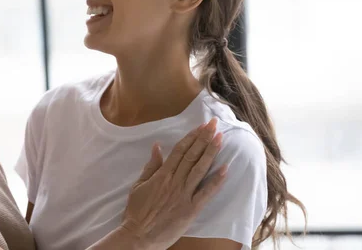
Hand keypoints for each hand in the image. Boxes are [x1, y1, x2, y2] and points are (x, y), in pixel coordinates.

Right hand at [120, 119, 225, 249]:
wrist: (138, 236)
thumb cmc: (136, 212)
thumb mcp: (139, 185)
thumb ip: (151, 166)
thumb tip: (157, 146)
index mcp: (162, 175)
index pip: (179, 151)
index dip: (192, 137)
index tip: (201, 126)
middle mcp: (174, 182)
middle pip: (192, 156)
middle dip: (204, 138)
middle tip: (214, 125)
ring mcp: (183, 195)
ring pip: (200, 169)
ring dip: (211, 153)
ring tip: (220, 139)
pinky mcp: (190, 209)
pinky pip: (206, 193)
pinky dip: (216, 181)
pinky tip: (225, 169)